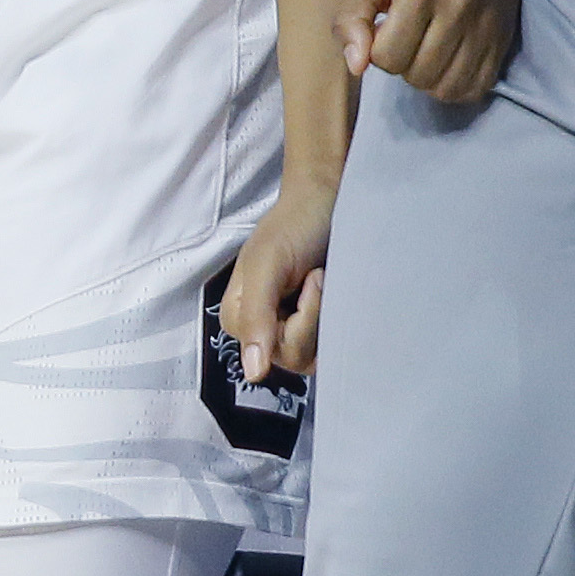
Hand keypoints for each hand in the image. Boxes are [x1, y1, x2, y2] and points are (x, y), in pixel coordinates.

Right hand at [219, 167, 337, 384]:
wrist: (325, 202)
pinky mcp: (313, 328)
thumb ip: (255, 316)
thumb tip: (253, 373)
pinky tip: (333, 292)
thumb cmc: (293, 225)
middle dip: (314, 316)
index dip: (300, 320)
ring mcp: (287, 329)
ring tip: (324, 281)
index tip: (308, 279)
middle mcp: (260, 328)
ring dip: (326, 316)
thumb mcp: (267, 266)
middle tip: (318, 277)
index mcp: (237, 316)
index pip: (272, 351)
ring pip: (312, 355)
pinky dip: (337, 321)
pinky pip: (326, 347)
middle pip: (293, 357)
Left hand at [341, 0, 519, 106]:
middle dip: (403, 66)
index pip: (388, 57)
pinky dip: (457, 85)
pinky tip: (448, 62)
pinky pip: (478, 87)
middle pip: (419, 75)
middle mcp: (460, 6)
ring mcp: (487, 24)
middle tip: (406, 39)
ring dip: (429, 79)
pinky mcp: (505, 37)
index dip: (377, 51)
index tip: (385, 30)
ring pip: (448, 88)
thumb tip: (356, 66)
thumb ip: (350, 18)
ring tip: (426, 52)